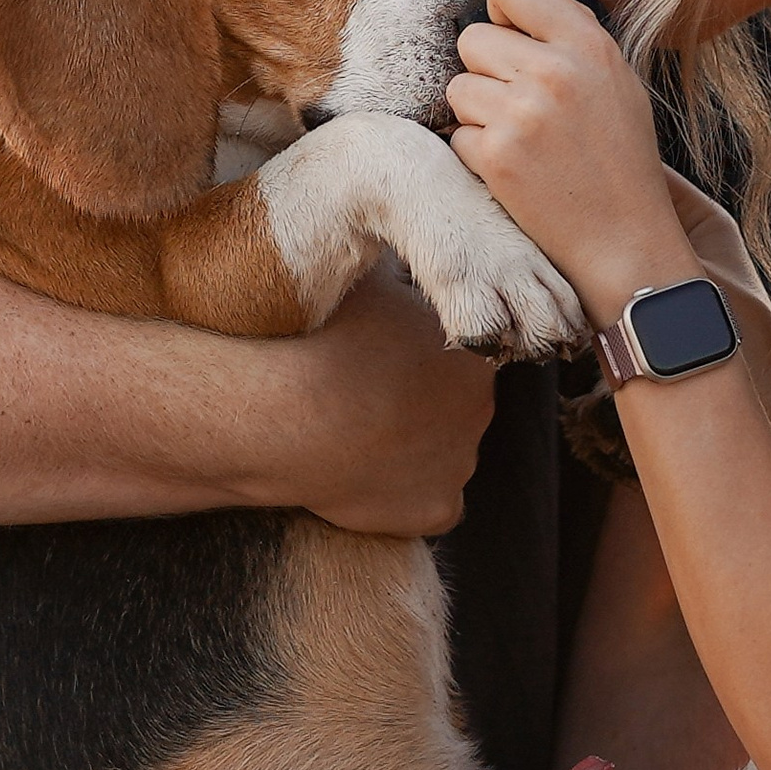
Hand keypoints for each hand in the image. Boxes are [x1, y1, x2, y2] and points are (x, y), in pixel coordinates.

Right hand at [225, 276, 496, 533]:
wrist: (288, 414)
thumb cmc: (325, 340)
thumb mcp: (372, 280)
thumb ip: (406, 274)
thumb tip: (410, 259)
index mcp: (475, 352)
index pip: (466, 353)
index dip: (427, 353)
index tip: (392, 356)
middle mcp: (482, 409)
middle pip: (460, 403)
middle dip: (428, 398)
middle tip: (377, 393)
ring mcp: (461, 464)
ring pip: (448, 452)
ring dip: (418, 444)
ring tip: (365, 432)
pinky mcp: (436, 510)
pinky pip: (432, 503)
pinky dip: (407, 492)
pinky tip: (373, 473)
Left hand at [449, 0, 688, 319]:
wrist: (624, 240)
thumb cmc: (619, 158)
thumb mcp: (616, 81)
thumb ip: (568, 36)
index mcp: (589, 44)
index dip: (503, 10)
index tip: (514, 38)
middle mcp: (554, 72)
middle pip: (473, 39)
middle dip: (488, 71)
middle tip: (522, 105)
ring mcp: (522, 115)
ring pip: (458, 87)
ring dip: (478, 113)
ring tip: (522, 138)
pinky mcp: (496, 157)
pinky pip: (456, 133)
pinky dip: (477, 151)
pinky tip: (515, 169)